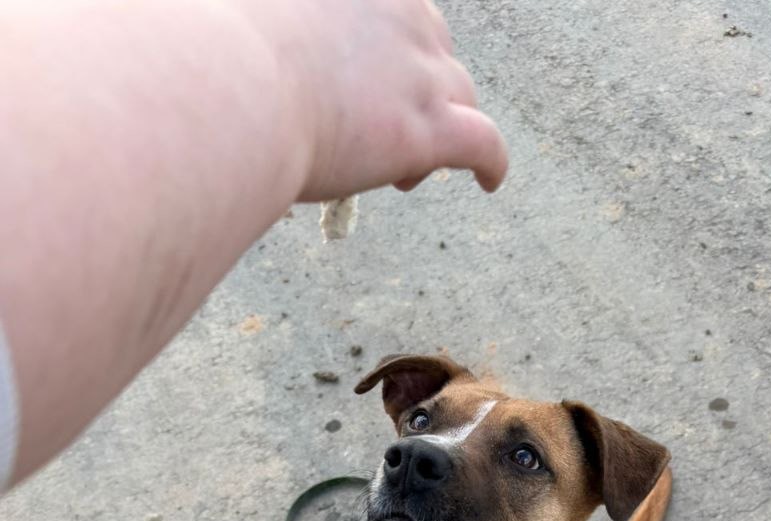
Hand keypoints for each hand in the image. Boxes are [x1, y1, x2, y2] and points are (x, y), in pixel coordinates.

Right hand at [237, 0, 507, 199]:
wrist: (226, 85)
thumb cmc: (206, 50)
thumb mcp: (237, 12)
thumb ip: (262, 21)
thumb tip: (210, 12)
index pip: (392, 10)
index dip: (380, 45)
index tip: (357, 76)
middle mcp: (400, 10)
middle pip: (430, 42)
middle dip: (411, 82)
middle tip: (374, 122)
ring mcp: (418, 69)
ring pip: (457, 92)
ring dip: (438, 125)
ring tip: (404, 170)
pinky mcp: (429, 127)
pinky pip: (484, 142)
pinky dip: (492, 161)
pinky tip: (490, 181)